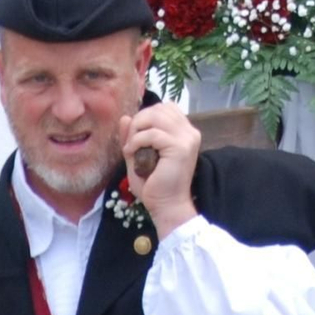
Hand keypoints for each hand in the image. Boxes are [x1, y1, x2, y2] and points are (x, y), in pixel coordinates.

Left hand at [121, 100, 200, 236]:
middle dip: (139, 121)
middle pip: (159, 108)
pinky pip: (152, 134)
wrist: (167, 207)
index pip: (166, 107)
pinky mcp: (180, 148)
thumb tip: (124, 117)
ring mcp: (187, 138)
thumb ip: (133, 136)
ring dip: (137, 129)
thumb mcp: (139, 156)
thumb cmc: (155, 185)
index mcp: (185, 132)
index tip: (136, 135)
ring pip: (155, 116)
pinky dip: (137, 141)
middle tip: (130, 142)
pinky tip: (132, 153)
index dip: (147, 115)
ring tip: (131, 146)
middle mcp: (190, 131)